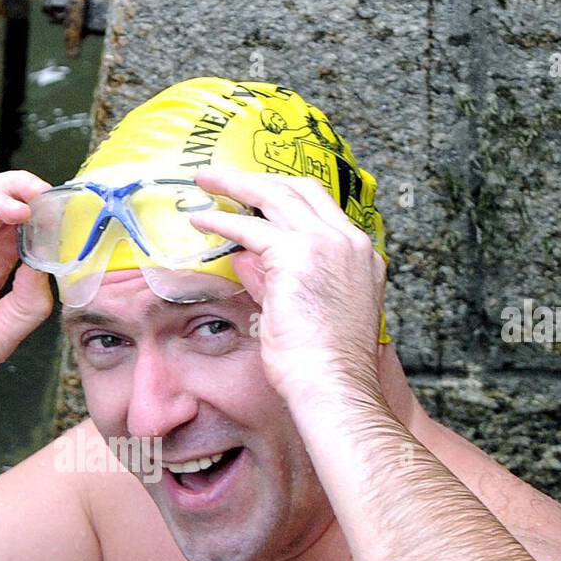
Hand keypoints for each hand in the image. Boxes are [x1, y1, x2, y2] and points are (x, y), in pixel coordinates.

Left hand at [188, 165, 386, 403]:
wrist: (334, 385)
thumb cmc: (323, 366)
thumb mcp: (301, 312)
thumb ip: (274, 279)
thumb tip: (243, 256)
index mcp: (360, 256)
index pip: (320, 207)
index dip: (284, 195)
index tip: (255, 192)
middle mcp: (348, 242)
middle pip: (299, 189)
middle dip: (257, 178)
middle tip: (222, 176)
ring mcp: (327, 244)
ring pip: (275, 195)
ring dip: (235, 184)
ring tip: (205, 180)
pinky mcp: (297, 255)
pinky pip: (250, 227)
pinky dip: (222, 220)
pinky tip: (199, 220)